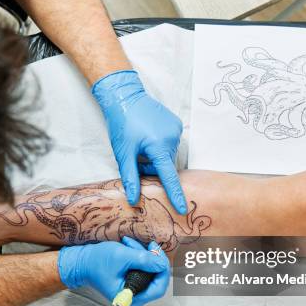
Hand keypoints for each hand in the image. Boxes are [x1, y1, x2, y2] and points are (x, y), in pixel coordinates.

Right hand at [58, 237, 170, 305]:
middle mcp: (135, 300)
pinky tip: (131, 248)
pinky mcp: (133, 286)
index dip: (161, 269)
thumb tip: (162, 263)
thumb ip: (144, 260)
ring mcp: (135, 294)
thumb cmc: (97, 261)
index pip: (158, 288)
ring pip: (152, 274)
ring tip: (130, 244)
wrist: (82, 263)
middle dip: (152, 260)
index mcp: (131, 299)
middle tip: (147, 245)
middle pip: (157, 280)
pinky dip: (141, 259)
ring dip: (145, 256)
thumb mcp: (122, 257)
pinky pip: (146, 272)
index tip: (156, 251)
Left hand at [92, 70, 186, 214]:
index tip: (183, 209)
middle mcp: (173, 138)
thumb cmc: (122, 124)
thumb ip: (130, 177)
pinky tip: (148, 136)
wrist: (125, 96)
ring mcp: (176, 129)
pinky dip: (159, 146)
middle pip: (165, 166)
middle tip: (136, 157)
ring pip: (167, 156)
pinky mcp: (176, 124)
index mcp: (159, 146)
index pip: (169, 177)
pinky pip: (170, 144)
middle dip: (151, 167)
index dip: (175, 195)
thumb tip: (134, 199)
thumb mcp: (123, 152)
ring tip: (141, 144)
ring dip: (155, 157)